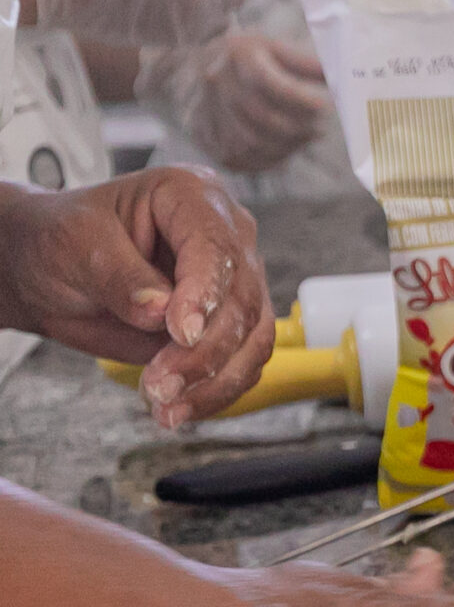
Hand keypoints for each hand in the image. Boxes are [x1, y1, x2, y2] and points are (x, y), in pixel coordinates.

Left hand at [0, 169, 270, 427]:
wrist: (48, 271)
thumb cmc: (60, 239)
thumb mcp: (76, 244)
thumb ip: (120, 276)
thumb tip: (160, 312)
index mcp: (192, 197)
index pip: (216, 246)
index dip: (205, 293)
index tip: (179, 333)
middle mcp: (225, 237)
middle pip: (243, 300)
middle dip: (206, 351)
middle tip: (161, 384)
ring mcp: (232, 283)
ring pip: (253, 338)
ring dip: (215, 380)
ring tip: (167, 407)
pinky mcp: (228, 326)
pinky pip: (242, 363)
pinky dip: (217, 393)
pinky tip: (182, 409)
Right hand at [138, 33, 333, 171]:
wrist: (191, 66)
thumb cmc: (245, 57)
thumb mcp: (273, 47)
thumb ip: (306, 63)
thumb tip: (338, 78)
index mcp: (238, 56)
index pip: (271, 83)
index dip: (301, 100)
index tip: (325, 108)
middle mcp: (219, 84)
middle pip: (264, 117)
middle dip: (300, 127)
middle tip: (319, 128)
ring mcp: (209, 112)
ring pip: (253, 142)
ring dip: (287, 146)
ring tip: (305, 138)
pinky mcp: (205, 136)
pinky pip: (241, 158)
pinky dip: (268, 160)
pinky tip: (284, 151)